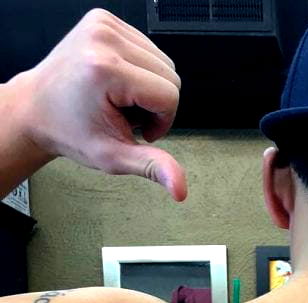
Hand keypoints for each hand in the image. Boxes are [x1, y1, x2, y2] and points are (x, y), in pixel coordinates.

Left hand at [15, 8, 186, 200]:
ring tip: (121, 99)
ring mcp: (103, 25)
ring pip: (162, 61)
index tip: (139, 130)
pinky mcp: (104, 20)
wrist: (37, 108)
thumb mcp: (113, 156)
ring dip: (149, 86)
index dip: (162, 120)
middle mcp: (104, 39)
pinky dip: (140, 70)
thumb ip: (151, 167)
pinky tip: (119, 84)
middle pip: (170, 75)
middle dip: (157, 103)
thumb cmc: (69, 130)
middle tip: (127, 116)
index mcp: (106, 69)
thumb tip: (179, 187)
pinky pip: (146, 48)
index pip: (169, 94)